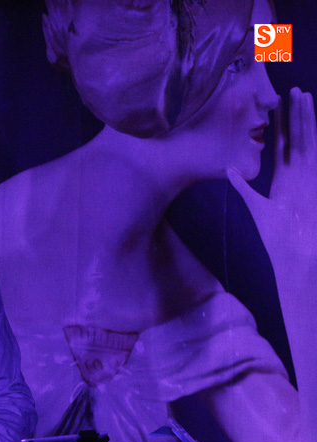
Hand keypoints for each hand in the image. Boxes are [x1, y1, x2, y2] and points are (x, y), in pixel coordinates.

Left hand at [227, 87, 316, 274]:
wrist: (295, 254)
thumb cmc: (277, 236)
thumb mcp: (255, 206)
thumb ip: (243, 187)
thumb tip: (229, 169)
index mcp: (285, 178)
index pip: (282, 145)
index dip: (280, 126)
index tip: (275, 107)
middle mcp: (299, 173)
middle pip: (297, 137)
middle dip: (296, 114)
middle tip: (293, 90)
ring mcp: (309, 175)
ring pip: (307, 139)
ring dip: (306, 118)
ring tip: (303, 95)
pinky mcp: (313, 180)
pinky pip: (310, 152)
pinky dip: (310, 135)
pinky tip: (307, 119)